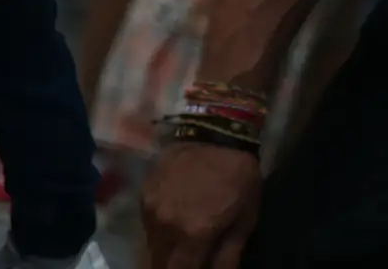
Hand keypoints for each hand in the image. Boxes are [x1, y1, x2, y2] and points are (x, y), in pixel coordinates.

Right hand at [141, 139, 262, 268]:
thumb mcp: (244, 221)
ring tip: (181, 249)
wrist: (214, 133)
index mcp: (193, 234)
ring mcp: (149, 207)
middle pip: (160, 262)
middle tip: (189, 261)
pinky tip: (172, 227)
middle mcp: (164, 224)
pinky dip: (159, 232)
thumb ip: (228, 255)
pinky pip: (147, 224)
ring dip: (164, 253)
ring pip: (151, 244)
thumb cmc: (238, 179)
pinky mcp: (143, 192)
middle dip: (173, 267)